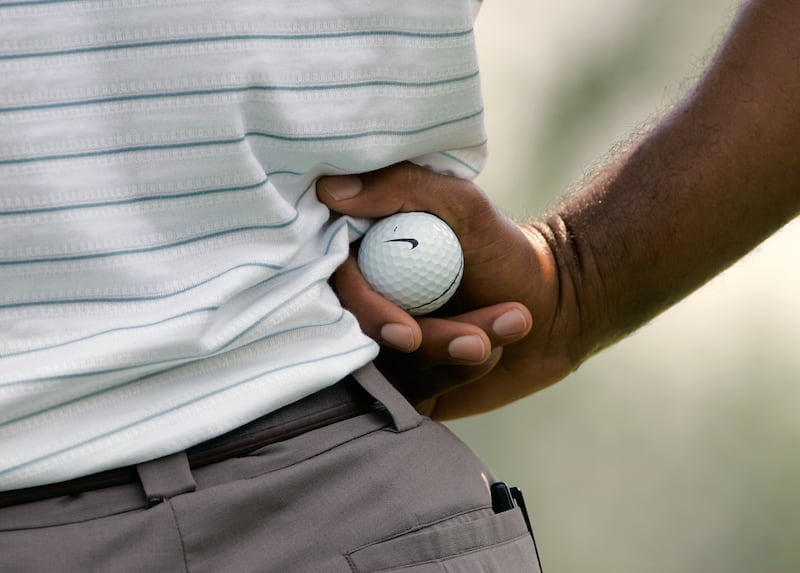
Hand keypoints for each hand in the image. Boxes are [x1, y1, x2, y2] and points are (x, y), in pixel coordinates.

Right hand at [317, 162, 580, 418]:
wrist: (553, 307)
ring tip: (512, 324)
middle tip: (480, 343)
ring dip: (453, 354)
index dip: (369, 314)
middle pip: (364, 340)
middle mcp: (364, 301)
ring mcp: (382, 347)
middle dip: (429, 342)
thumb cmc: (505, 250)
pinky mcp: (405, 384)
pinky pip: (412, 397)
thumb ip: (400, 187)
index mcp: (363, 256)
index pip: (339, 290)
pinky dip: (457, 375)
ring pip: (392, 371)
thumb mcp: (462, 206)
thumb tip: (330, 191)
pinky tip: (497, 349)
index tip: (408, 333)